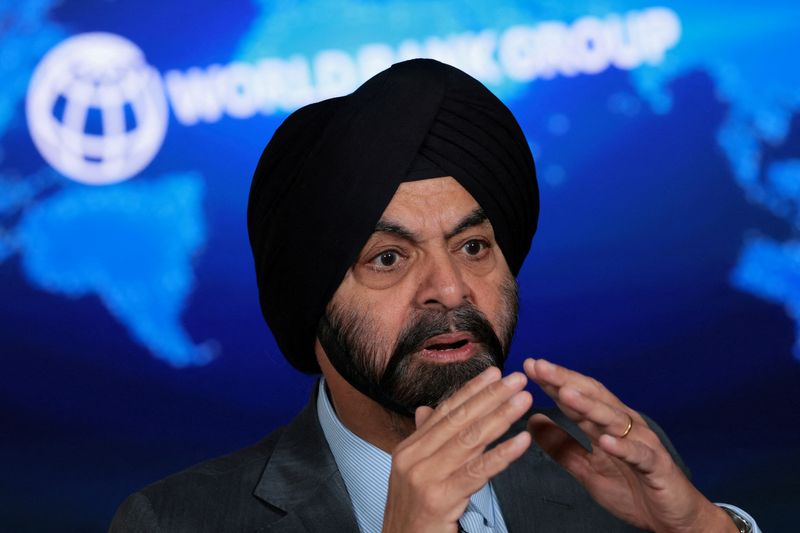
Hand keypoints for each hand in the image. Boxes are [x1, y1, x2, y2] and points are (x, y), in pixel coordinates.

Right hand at [382, 367, 531, 532]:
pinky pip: (477, 472)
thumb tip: (425, 410)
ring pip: (470, 440)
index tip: (495, 373)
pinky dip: (502, 454)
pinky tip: (522, 441)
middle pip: (459, 420)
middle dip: (491, 396)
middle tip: (517, 379)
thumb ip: (424, 441)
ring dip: (501, 417)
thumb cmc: (412, 516)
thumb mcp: (412, 474)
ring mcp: (424, 477)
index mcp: (409, 448)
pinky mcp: (439, 499)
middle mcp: (413, 458)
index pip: (445, 412)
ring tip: (523, 401)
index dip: (472, 391)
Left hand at [523, 358, 735, 532]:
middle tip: (539, 366)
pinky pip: (639, 454)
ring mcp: (641, 443)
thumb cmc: (633, 488)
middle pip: (592, 397)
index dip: (553, 381)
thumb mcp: (587, 468)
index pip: (577, 397)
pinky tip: (606, 441)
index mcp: (606, 425)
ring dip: (588, 405)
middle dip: (565, 380)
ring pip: (612, 419)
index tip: (530, 366)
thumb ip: (561, 445)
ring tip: (564, 393)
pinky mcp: (657, 466)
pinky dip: (622, 447)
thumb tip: (533, 420)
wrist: (672, 518)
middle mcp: (624, 426)